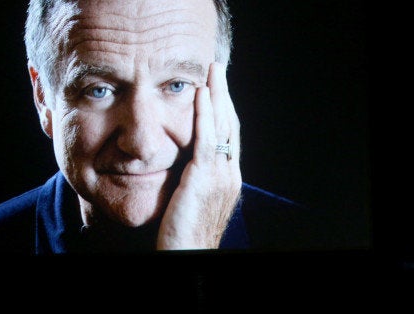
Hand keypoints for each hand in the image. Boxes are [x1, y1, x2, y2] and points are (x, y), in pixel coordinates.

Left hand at [156, 62, 241, 248]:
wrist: (187, 256)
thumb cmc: (183, 236)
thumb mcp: (192, 203)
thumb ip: (192, 181)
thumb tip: (182, 164)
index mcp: (228, 180)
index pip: (229, 137)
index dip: (223, 110)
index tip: (216, 88)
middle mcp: (230, 174)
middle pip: (231, 125)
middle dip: (224, 95)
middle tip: (218, 69)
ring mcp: (221, 176)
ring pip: (224, 126)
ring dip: (218, 95)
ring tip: (213, 70)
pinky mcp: (205, 178)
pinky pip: (207, 140)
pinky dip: (205, 114)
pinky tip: (201, 93)